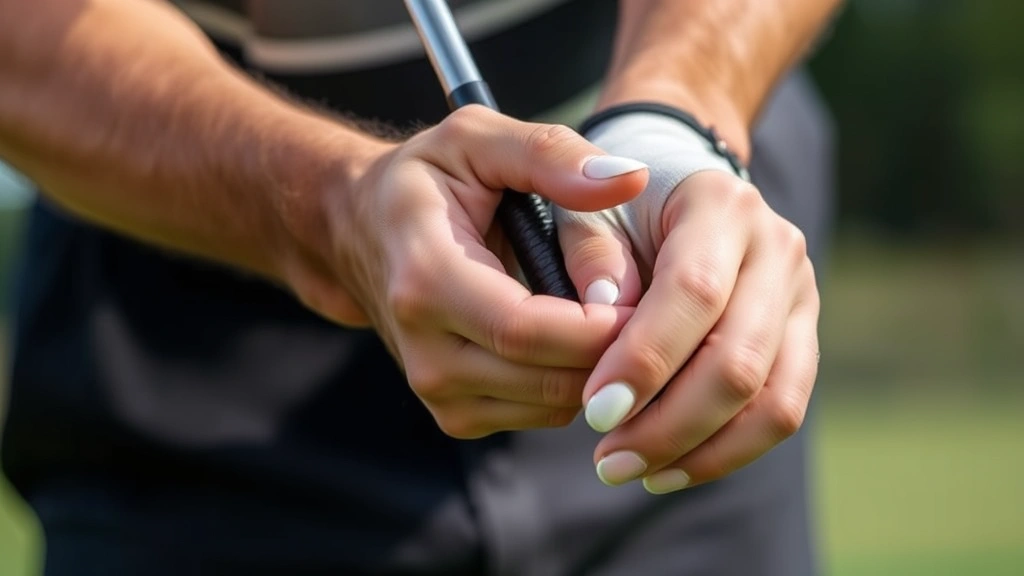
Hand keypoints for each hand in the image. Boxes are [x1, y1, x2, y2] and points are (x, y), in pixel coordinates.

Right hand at [285, 105, 647, 438]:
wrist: (358, 229)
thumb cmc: (426, 179)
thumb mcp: (478, 138)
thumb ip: (553, 155)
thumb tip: (630, 179)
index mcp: (427, 280)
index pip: (526, 331)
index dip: (599, 327)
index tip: (646, 297)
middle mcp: (425, 350)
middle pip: (547, 379)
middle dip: (613, 351)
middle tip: (646, 304)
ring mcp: (436, 391)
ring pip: (553, 404)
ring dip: (598, 368)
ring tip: (606, 311)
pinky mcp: (455, 413)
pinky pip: (542, 412)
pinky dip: (575, 382)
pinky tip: (575, 335)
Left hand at [557, 169, 819, 490]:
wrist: (675, 193)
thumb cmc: (617, 209)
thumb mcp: (586, 212)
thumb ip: (589, 254)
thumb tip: (601, 317)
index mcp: (719, 204)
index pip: (693, 292)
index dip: (645, 360)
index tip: (595, 410)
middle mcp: (775, 247)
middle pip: (739, 360)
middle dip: (667, 424)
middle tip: (605, 460)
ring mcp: (799, 295)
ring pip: (772, 400)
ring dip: (698, 451)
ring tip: (630, 471)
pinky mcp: (802, 336)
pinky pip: (781, 410)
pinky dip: (725, 452)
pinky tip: (667, 469)